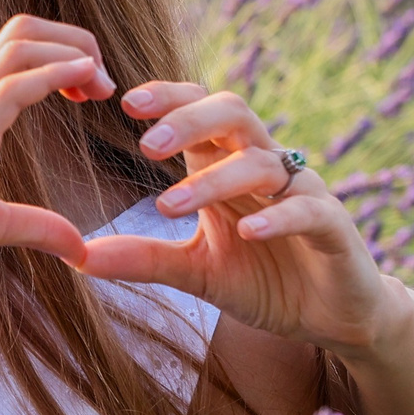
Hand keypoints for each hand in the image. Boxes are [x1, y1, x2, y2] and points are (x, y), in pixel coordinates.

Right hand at [0, 15, 114, 281]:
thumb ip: (34, 226)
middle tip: (105, 84)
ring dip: (71, 55)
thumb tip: (79, 248)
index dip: (67, 56)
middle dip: (76, 43)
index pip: (21, 48)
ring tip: (100, 86)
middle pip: (25, 31)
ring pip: (20, 47)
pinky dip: (53, 78)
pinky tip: (81, 88)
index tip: (95, 92)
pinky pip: (10, 89)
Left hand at [78, 83, 395, 356]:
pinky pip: (310, 209)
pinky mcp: (336, 228)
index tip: (127, 102)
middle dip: (190, 122)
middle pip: (234, 114)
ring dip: (215, 181)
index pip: (201, 109)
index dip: (170, 98)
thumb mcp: (194, 271)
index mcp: (228, 164)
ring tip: (170, 205)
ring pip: (263, 162)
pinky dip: (279, 216)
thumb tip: (77, 258)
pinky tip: (248, 231)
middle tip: (146, 147)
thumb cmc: (264, 280)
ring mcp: (304, 192)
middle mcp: (267, 166)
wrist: (332, 317)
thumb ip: (143, 258)